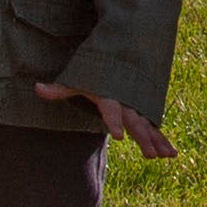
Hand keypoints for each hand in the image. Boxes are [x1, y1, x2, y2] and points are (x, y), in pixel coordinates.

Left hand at [39, 81, 176, 159]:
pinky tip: (170, 154)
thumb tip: (36, 88)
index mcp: (109, 94)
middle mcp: (126, 101)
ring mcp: (136, 105)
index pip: (111, 110)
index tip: (119, 136)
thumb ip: (60, 88)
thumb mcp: (77, 77)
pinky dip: (162, 138)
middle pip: (136, 121)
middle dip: (143, 138)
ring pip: (149, 125)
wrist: (118, 49)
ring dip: (158, 141)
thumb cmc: (94, 68)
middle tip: (150, 154)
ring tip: (168, 157)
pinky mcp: (142, 109)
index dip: (115, 122)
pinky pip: (153, 126)